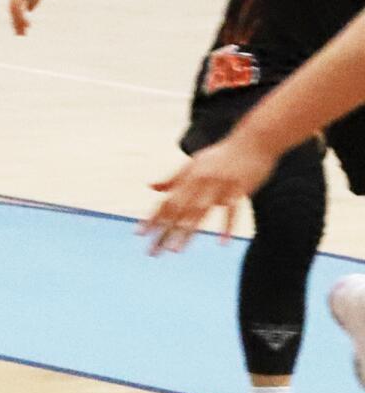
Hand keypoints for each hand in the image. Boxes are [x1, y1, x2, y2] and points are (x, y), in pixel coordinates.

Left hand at [137, 137, 276, 254]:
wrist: (254, 140)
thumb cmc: (221, 155)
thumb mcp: (194, 164)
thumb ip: (173, 179)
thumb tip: (150, 187)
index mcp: (188, 177)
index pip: (166, 201)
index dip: (152, 217)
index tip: (139, 234)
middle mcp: (201, 182)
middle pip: (179, 210)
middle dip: (164, 232)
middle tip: (152, 251)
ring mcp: (220, 185)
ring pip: (200, 212)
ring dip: (187, 232)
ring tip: (175, 250)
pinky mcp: (240, 189)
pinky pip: (233, 211)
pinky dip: (227, 226)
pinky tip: (222, 243)